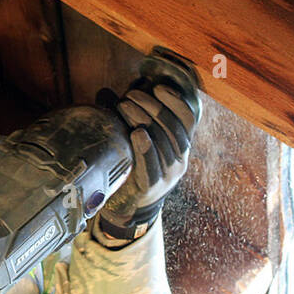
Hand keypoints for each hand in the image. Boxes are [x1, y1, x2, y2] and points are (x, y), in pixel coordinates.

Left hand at [96, 67, 200, 237]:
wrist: (129, 206)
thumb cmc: (133, 166)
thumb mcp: (138, 142)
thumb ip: (132, 119)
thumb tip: (106, 91)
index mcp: (181, 147)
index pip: (187, 120)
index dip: (176, 102)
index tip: (158, 87)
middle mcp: (180, 160)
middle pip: (172, 127)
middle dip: (152, 106)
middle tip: (131, 95)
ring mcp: (168, 175)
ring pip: (162, 142)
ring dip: (143, 119)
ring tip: (124, 105)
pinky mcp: (152, 187)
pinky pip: (152, 166)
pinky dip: (146, 147)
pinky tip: (138, 133)